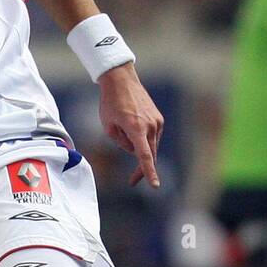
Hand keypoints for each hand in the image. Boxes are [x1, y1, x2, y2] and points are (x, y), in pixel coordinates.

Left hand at [97, 63, 163, 187]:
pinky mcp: (159, 119)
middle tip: (132, 181)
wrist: (122, 81)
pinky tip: (131, 126)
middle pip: (149, 155)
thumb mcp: (108, 127)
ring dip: (139, 147)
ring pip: (150, 146)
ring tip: (122, 129)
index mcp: (136, 128)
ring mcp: (157, 122)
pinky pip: (151, 137)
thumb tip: (134, 151)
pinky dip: (142, 138)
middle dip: (142, 168)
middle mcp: (150, 126)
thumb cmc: (110, 103)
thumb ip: (121, 143)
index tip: (155, 185)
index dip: (149, 172)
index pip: (145, 156)